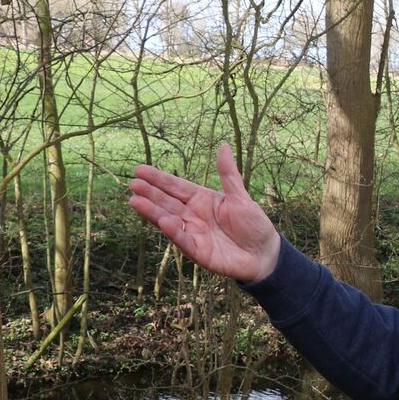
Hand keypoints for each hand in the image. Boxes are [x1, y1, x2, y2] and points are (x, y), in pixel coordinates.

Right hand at [128, 144, 280, 282]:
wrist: (264, 254)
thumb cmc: (254, 224)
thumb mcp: (241, 197)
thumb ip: (228, 175)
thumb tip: (224, 146)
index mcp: (202, 200)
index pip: (176, 186)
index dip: (159, 179)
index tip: (139, 169)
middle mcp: (193, 216)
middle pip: (168, 202)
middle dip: (150, 193)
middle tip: (133, 184)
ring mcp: (194, 233)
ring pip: (169, 220)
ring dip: (152, 212)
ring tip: (135, 201)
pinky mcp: (199, 252)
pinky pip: (184, 240)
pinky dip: (174, 232)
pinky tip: (163, 221)